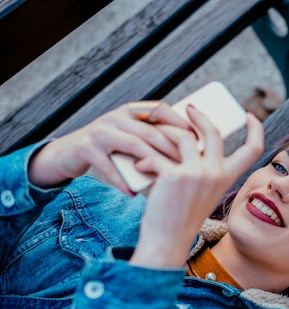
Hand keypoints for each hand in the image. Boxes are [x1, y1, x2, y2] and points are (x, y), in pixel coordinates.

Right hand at [27, 102, 191, 195]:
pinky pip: (109, 167)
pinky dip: (122, 182)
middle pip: (150, 130)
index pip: (159, 110)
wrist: (66, 155)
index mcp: (130, 112)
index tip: (197, 138)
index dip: (179, 122)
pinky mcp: (86, 149)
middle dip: (172, 147)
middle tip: (190, 164)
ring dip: (153, 162)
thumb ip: (151, 140)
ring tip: (169, 177)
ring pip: (133, 145)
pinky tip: (134, 193)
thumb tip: (189, 151)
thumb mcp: (129, 139)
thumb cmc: (108, 151)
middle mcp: (115, 117)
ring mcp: (100, 132)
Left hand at [130, 106, 263, 267]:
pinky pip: (157, 155)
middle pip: (214, 131)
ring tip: (153, 132)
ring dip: (164, 130)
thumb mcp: (202, 192)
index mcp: (227, 178)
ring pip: (182, 136)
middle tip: (188, 108)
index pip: (254, 150)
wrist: (167, 241)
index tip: (249, 116)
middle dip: (199, 114)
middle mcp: (217, 174)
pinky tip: (139, 167)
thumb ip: (203, 169)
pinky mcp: (174, 176)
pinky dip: (145, 159)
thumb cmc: (181, 216)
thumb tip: (189, 138)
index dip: (256, 129)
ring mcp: (197, 174)